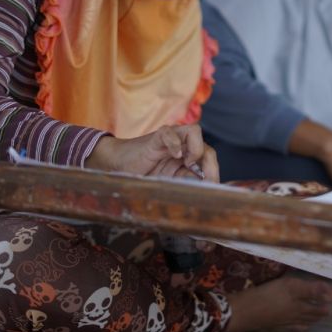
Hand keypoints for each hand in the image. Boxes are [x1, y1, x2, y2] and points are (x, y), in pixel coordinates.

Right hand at [87, 125, 219, 182]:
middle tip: (206, 181)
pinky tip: (176, 155)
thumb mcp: (167, 186)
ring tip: (188, 164)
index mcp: (187, 160)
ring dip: (197, 149)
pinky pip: (170, 133)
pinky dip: (175, 143)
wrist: (117, 166)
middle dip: (210, 166)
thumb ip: (184, 187)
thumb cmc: (142, 177)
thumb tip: (204, 200)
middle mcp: (182, 147)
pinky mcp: (156, 138)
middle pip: (207, 149)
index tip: (213, 191)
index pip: (210, 161)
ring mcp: (170, 140)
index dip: (214, 174)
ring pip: (194, 131)